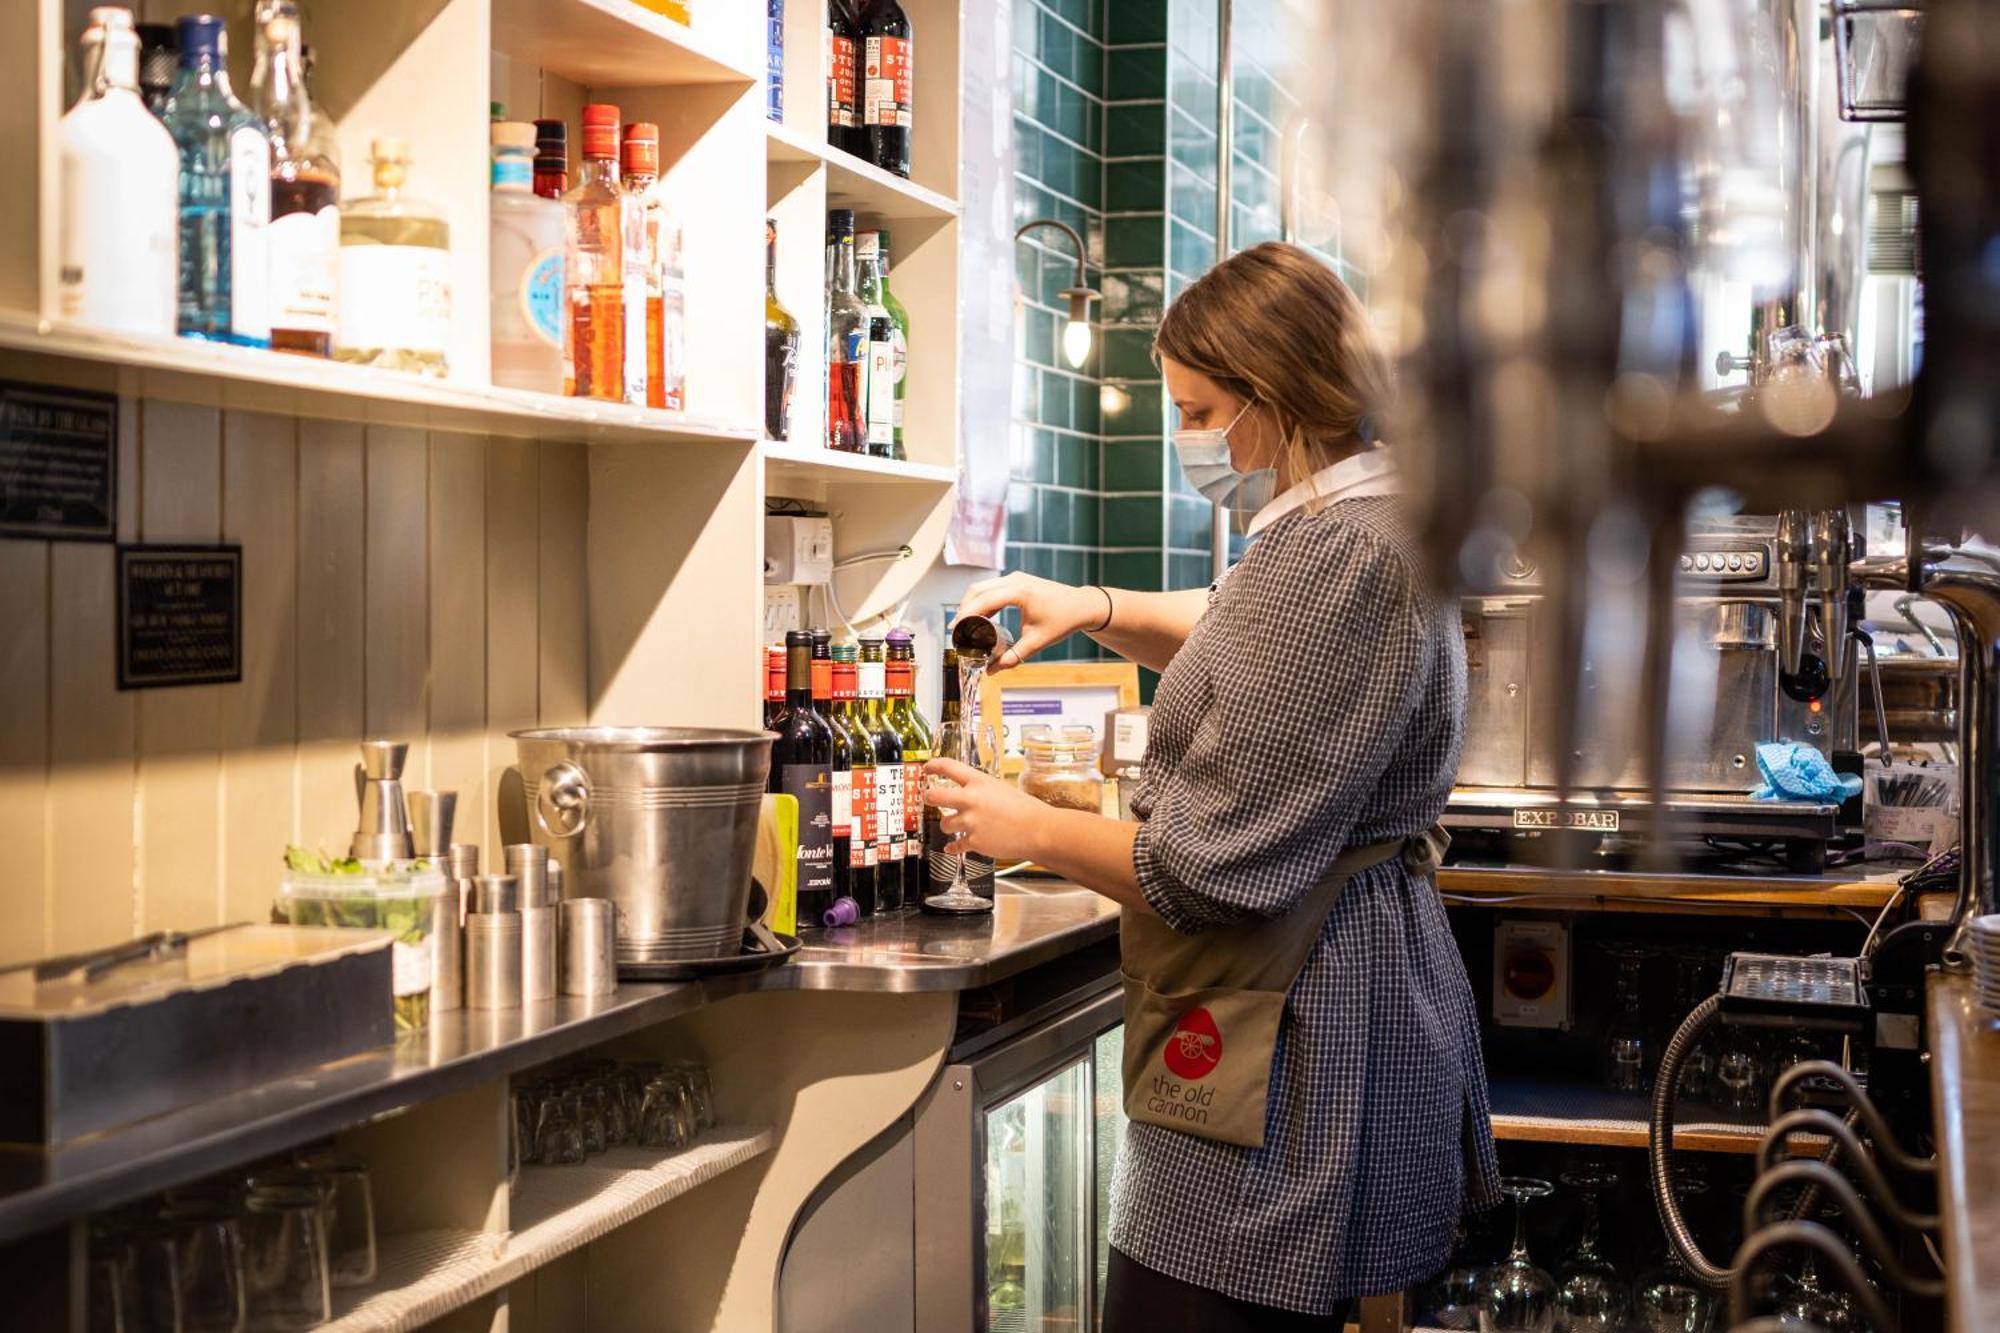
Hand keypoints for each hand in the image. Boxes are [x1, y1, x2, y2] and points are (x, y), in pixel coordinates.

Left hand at [921, 758, 1048, 861]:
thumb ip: (979, 788)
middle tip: (928, 798)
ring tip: (959, 826)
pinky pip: (955, 845)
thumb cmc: (1024, 808)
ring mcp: (970, 822)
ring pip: (944, 824)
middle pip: (934, 796)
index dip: (933, 766)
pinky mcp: (974, 841)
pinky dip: (953, 847)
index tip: (927, 768)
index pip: (948, 767)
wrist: (1038, 830)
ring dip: (949, 825)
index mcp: (978, 782)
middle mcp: (971, 800)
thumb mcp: (1000, 787)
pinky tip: (952, 846)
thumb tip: (965, 791)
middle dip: (928, 797)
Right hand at [955, 572, 1104, 672]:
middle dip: (963, 609)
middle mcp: (1015, 580)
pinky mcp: (1017, 580)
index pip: (983, 601)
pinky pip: (992, 588)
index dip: (966, 616)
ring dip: (971, 604)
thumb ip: (1013, 657)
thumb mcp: (1037, 641)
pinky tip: (977, 617)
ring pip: (983, 587)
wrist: (1082, 605)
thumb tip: (992, 671)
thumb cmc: (1063, 620)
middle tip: (955, 630)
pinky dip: (982, 601)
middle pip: (977, 590)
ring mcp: (1016, 578)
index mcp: (1019, 592)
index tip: (955, 630)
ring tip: (963, 625)